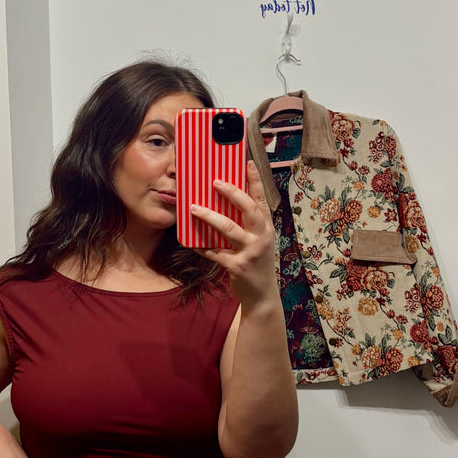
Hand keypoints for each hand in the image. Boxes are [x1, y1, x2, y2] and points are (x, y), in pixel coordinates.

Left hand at [190, 161, 278, 308]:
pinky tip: (191, 241)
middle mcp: (262, 237)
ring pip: (229, 229)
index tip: (246, 162)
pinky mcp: (237, 266)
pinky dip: (202, 246)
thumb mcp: (259, 240)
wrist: (262, 295)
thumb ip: (247, 224)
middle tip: (215, 183)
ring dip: (209, 217)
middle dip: (232, 193)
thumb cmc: (256, 262)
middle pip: (248, 209)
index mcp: (267, 227)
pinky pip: (215, 253)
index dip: (255, 180)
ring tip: (193, 208)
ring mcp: (250, 252)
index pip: (261, 199)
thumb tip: (224, 203)